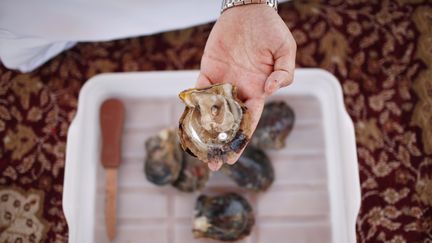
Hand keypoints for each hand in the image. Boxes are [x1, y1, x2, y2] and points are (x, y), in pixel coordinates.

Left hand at [197, 4, 296, 169]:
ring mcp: (222, 81)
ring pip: (211, 111)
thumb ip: (284, 73)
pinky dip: (193, 104)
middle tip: (212, 163)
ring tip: (197, 150)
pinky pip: (199, 89)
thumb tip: (270, 91)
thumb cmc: (271, 29)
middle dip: (220, 143)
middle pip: (228, 122)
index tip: (233, 157)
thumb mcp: (286, 50)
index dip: (241, 140)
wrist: (249, 11)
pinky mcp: (208, 69)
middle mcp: (239, 90)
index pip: (248, 122)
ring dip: (204, 130)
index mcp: (258, 91)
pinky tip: (188, 121)